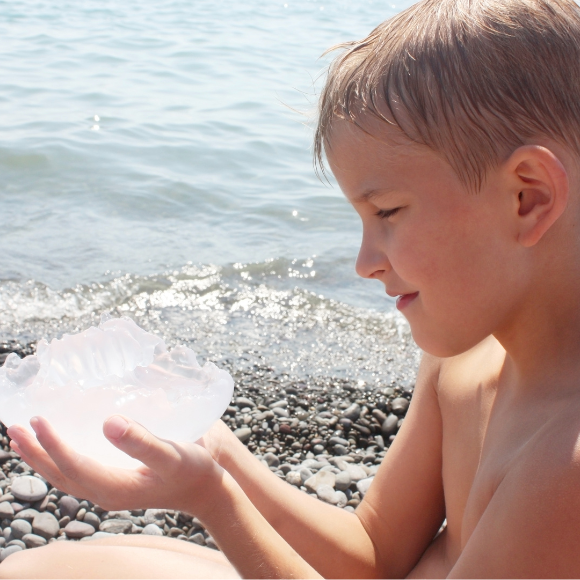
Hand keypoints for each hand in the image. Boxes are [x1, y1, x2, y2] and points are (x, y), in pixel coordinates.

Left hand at [7, 416, 224, 516]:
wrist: (206, 487)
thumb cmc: (192, 470)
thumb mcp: (171, 455)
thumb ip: (142, 441)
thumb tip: (108, 423)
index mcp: (115, 488)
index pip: (73, 466)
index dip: (52, 444)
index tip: (37, 420)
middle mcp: (105, 492)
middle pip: (60, 474)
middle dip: (36, 452)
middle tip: (14, 426)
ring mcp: (109, 489)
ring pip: (65, 475)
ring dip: (42, 456)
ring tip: (23, 436)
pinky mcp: (115, 480)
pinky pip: (78, 471)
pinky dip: (61, 457)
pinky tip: (59, 442)